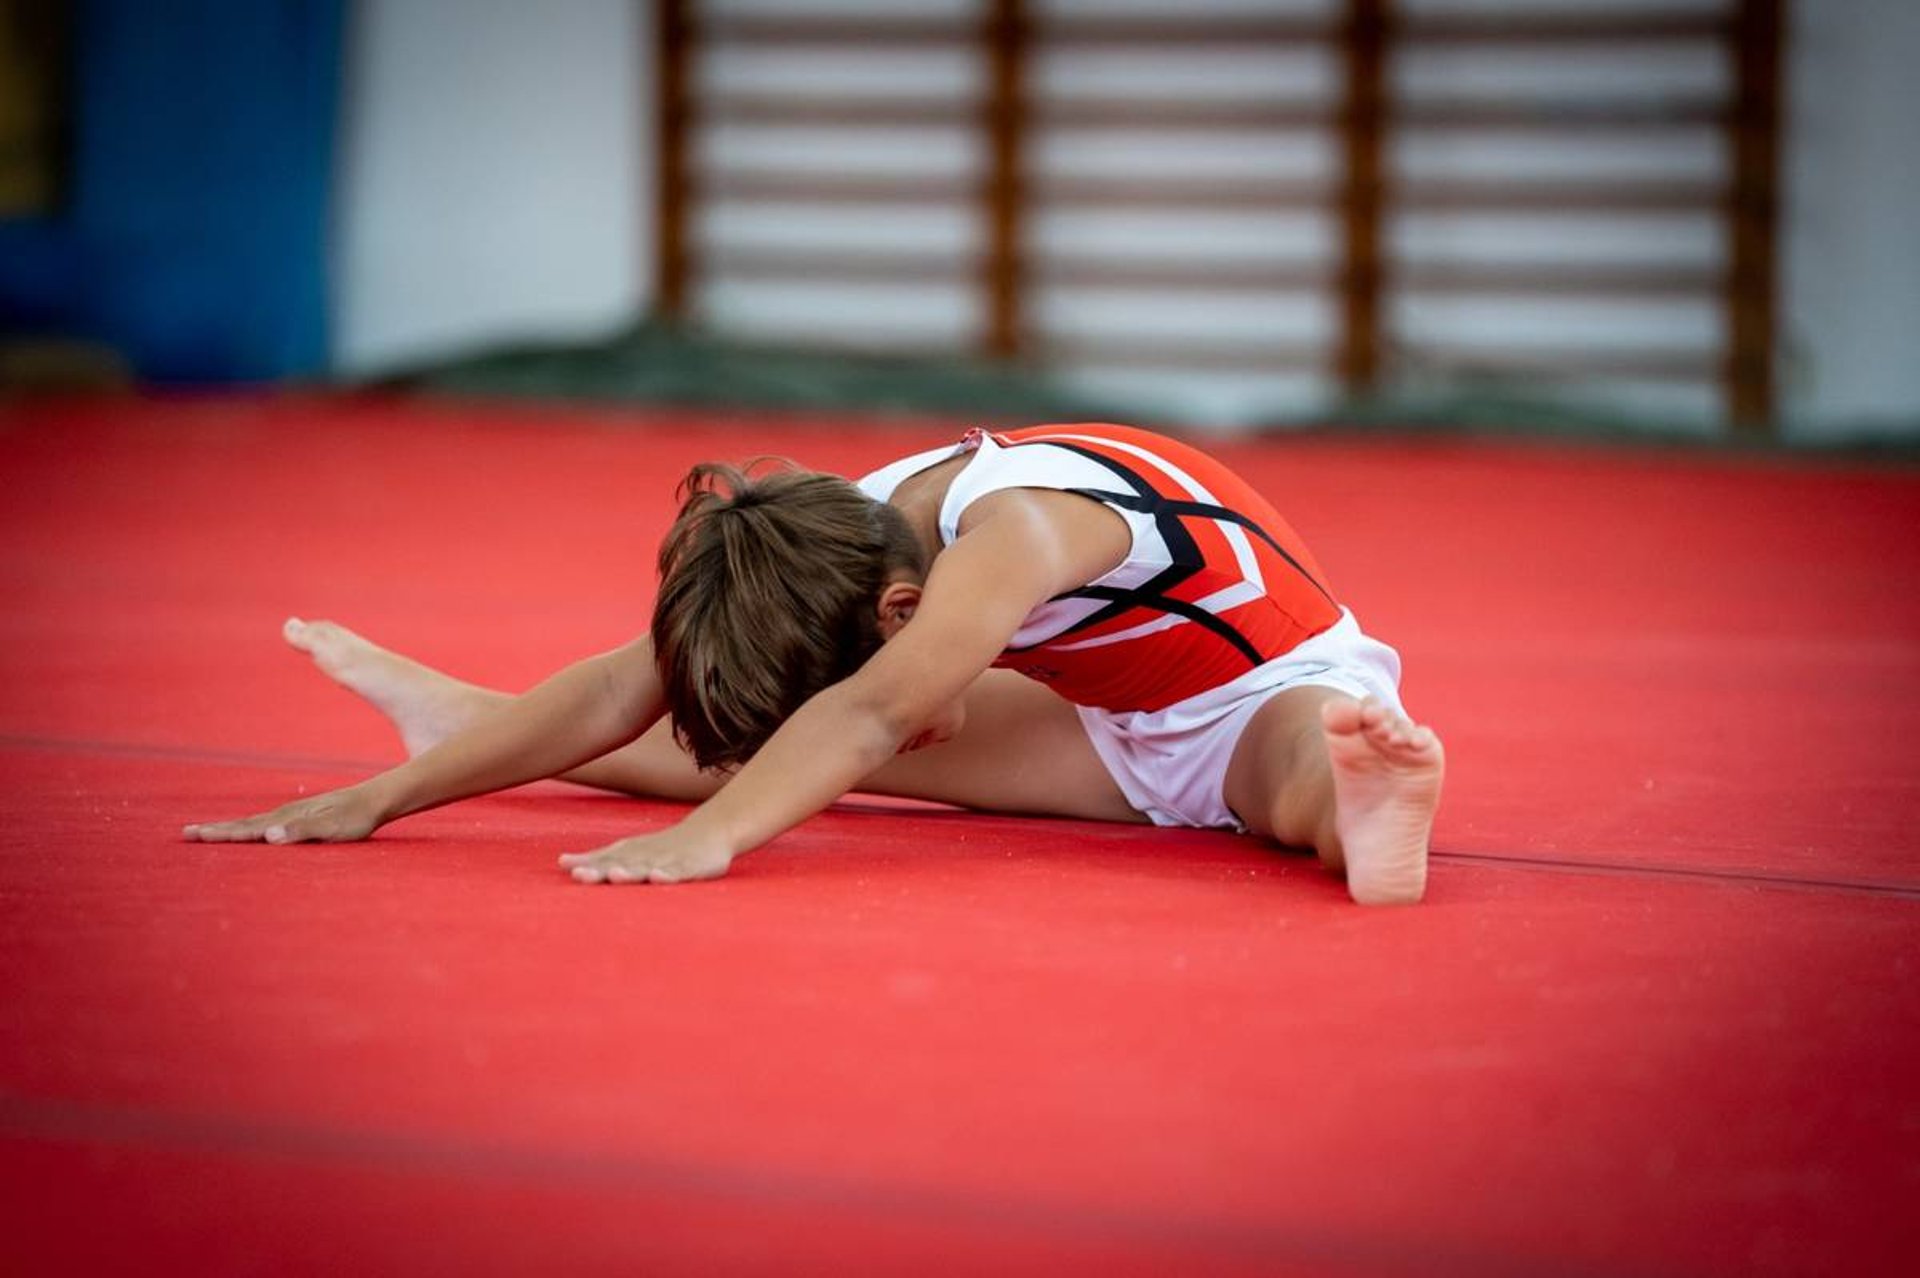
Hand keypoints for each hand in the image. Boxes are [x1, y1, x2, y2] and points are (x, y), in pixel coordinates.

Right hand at [183, 784, 383, 843]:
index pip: (246, 829)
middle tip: (186, 834)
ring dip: (230, 829)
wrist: (375, 800)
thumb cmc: (356, 818)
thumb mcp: (331, 828)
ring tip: (208, 832)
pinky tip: (251, 832)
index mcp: (286, 819)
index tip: (193, 835)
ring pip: (253, 823)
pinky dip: (250, 828)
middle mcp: (285, 814)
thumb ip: (302, 831)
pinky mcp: (302, 817)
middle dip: (215, 830)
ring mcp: (292, 814)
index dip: (220, 834)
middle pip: (243, 825)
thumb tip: (268, 836)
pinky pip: (267, 824)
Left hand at [558, 827, 734, 884]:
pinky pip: (679, 873)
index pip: (606, 859)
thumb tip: (561, 863)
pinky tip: (657, 878)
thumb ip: (598, 858)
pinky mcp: (691, 867)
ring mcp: (668, 860)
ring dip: (631, 871)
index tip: (567, 868)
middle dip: (601, 870)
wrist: (712, 829)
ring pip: (647, 867)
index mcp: (631, 852)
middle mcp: (646, 855)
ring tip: (615, 875)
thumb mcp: (630, 849)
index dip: (588, 864)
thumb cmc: (664, 845)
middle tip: (580, 875)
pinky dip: (668, 875)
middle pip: (621, 863)